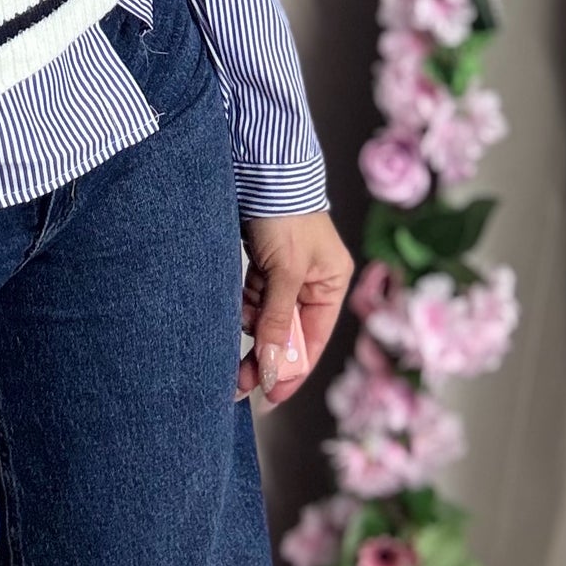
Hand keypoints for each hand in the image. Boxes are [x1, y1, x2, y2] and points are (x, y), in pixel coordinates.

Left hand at [236, 210, 354, 407]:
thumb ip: (278, 321)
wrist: (259, 169)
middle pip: (288, 332)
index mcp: (331, 284)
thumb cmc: (285, 214)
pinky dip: (243, 305)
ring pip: (267, 317)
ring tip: (233, 333)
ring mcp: (286, 274)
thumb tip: (274, 368)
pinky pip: (253, 299)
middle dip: (265, 354)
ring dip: (250, 327)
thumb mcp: (285, 273)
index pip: (313, 339)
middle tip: (238, 382)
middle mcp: (312, 282)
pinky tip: (235, 303)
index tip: (270, 396)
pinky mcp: (263, 265)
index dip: (293, 370)